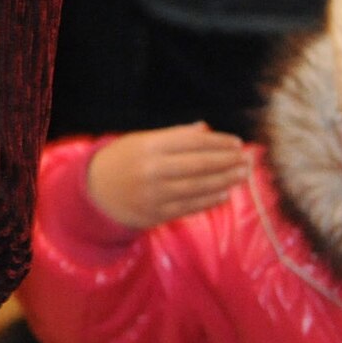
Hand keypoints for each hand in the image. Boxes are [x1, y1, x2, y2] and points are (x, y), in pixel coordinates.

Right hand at [85, 123, 250, 230]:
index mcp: (148, 146)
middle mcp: (152, 169)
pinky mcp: (156, 213)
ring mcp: (154, 193)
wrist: (93, 192)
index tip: (237, 143)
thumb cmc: (121, 161)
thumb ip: (173, 135)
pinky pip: (189, 207)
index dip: (217, 142)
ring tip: (242, 175)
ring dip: (224, 181)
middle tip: (247, 159)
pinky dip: (209, 201)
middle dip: (227, 162)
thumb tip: (205, 129)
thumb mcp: (141, 141)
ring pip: (198, 187)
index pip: (191, 142)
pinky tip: (225, 194)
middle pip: (198, 165)